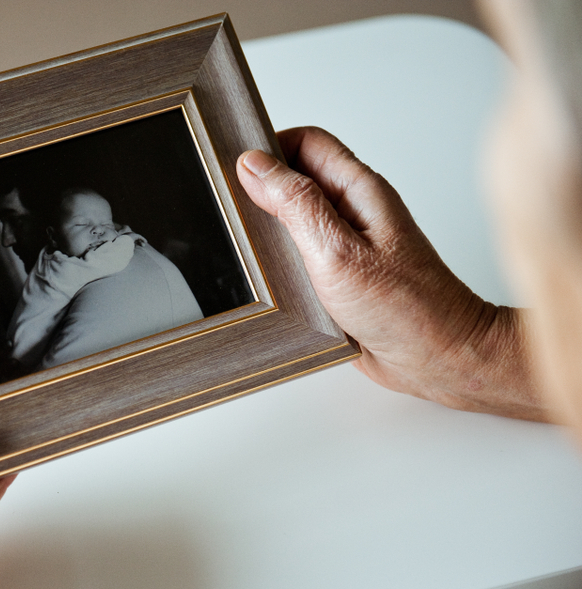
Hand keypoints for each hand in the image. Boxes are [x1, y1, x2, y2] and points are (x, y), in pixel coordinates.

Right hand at [236, 126, 544, 420]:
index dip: (268, 149)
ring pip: (294, 220)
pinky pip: (300, 256)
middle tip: (236, 216)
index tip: (235, 172)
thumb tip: (255, 165)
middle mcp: (353, 211)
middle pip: (296, 179)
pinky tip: (269, 281)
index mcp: (358, 190)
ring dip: (267, 233)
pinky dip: (279, 264)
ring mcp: (347, 244)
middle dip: (261, 192)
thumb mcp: (338, 251)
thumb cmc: (406, 308)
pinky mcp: (340, 276)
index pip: (306, 143)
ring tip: (252, 253)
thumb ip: (296, 204)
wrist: (440, 360)